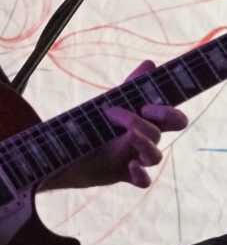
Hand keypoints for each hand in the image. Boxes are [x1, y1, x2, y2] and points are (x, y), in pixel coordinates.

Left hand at [43, 60, 187, 190]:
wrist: (73, 151)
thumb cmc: (98, 124)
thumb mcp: (113, 102)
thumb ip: (132, 85)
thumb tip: (150, 63)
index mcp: (146, 122)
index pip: (173, 119)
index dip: (169, 114)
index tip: (146, 106)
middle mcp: (144, 141)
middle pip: (160, 134)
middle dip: (151, 123)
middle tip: (139, 113)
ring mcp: (136, 158)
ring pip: (155, 157)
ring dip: (146, 145)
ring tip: (131, 135)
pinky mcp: (124, 174)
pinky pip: (143, 181)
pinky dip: (141, 174)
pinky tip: (132, 166)